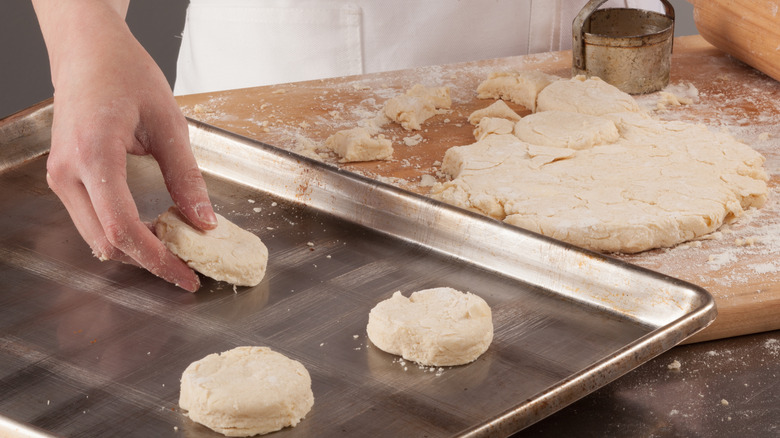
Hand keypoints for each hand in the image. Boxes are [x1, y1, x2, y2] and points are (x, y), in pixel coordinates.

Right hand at [33, 0, 216, 290]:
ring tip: (175, 247)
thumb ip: (186, 177)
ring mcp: (60, 178)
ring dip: (135, 249)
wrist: (88, 52)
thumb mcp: (169, 123)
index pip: (124, 229)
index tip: (187, 276)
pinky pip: (91, 220)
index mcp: (94, 155)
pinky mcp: (64, 178)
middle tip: (187, 266)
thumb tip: (205, 222)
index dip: (158, 260)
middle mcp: (68, 173)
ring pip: (95, 237)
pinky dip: (121, 233)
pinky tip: (152, 228)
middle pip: (106, 243)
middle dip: (148, 261)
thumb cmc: (126, 74)